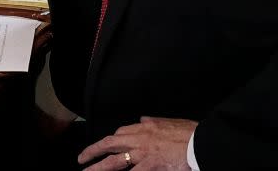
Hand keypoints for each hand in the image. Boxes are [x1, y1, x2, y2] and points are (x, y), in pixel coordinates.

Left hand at [78, 117, 196, 169]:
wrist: (203, 142)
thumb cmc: (190, 132)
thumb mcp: (169, 121)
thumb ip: (153, 122)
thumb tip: (143, 119)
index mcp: (144, 129)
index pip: (119, 134)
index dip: (109, 141)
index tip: (103, 146)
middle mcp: (139, 141)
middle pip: (109, 145)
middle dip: (93, 151)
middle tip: (81, 159)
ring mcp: (143, 155)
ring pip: (115, 162)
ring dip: (99, 168)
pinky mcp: (151, 166)